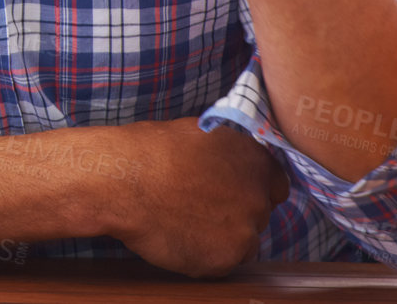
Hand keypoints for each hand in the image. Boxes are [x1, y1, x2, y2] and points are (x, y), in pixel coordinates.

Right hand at [106, 118, 287, 277]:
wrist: (121, 181)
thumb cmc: (148, 151)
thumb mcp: (197, 134)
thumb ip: (226, 152)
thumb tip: (228, 162)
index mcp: (254, 161)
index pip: (275, 186)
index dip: (251, 190)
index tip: (233, 194)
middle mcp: (257, 197)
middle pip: (257, 215)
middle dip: (233, 213)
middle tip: (197, 207)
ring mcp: (244, 232)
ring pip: (240, 242)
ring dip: (219, 237)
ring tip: (182, 222)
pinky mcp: (224, 260)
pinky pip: (218, 262)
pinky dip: (200, 254)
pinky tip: (175, 236)